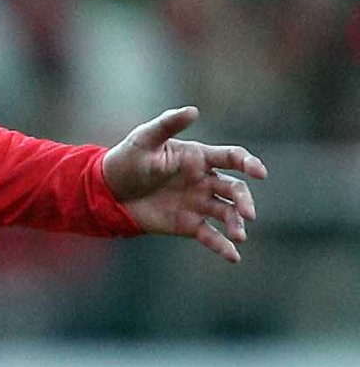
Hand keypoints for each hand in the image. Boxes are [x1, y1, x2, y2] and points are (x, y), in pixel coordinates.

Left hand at [102, 107, 266, 262]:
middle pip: (235, 190)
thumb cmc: (127, 159)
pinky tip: (233, 256)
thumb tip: (193, 110)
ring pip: (227, 213)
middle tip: (248, 214)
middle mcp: (204, 180)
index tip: (259, 173)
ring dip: (236, 224)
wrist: (107, 190)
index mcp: (198, 158)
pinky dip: (223, 246)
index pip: (232, 158)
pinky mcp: (188, 224)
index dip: (248, 163)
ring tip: (239, 237)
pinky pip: (210, 236)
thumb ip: (168, 124)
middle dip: (245, 201)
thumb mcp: (144, 139)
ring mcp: (198, 203)